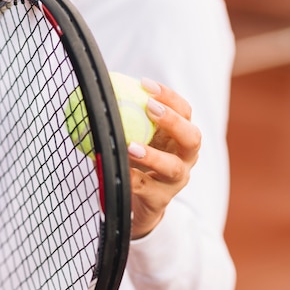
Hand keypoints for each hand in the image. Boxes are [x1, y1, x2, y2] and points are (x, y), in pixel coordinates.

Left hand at [127, 79, 200, 238]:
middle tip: (149, 108)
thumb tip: (97, 95)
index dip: (169, 96)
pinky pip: (146, 188)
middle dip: (173, 121)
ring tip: (131, 147)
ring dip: (153, 155)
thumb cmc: (138, 164)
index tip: (145, 84)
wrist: (140, 205)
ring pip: (173, 168)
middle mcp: (185, 159)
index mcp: (181, 138)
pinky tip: (115, 168)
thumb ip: (124, 120)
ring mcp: (176, 182)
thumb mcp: (136, 138)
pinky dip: (130, 178)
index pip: (185, 112)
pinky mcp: (161, 200)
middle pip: (192, 137)